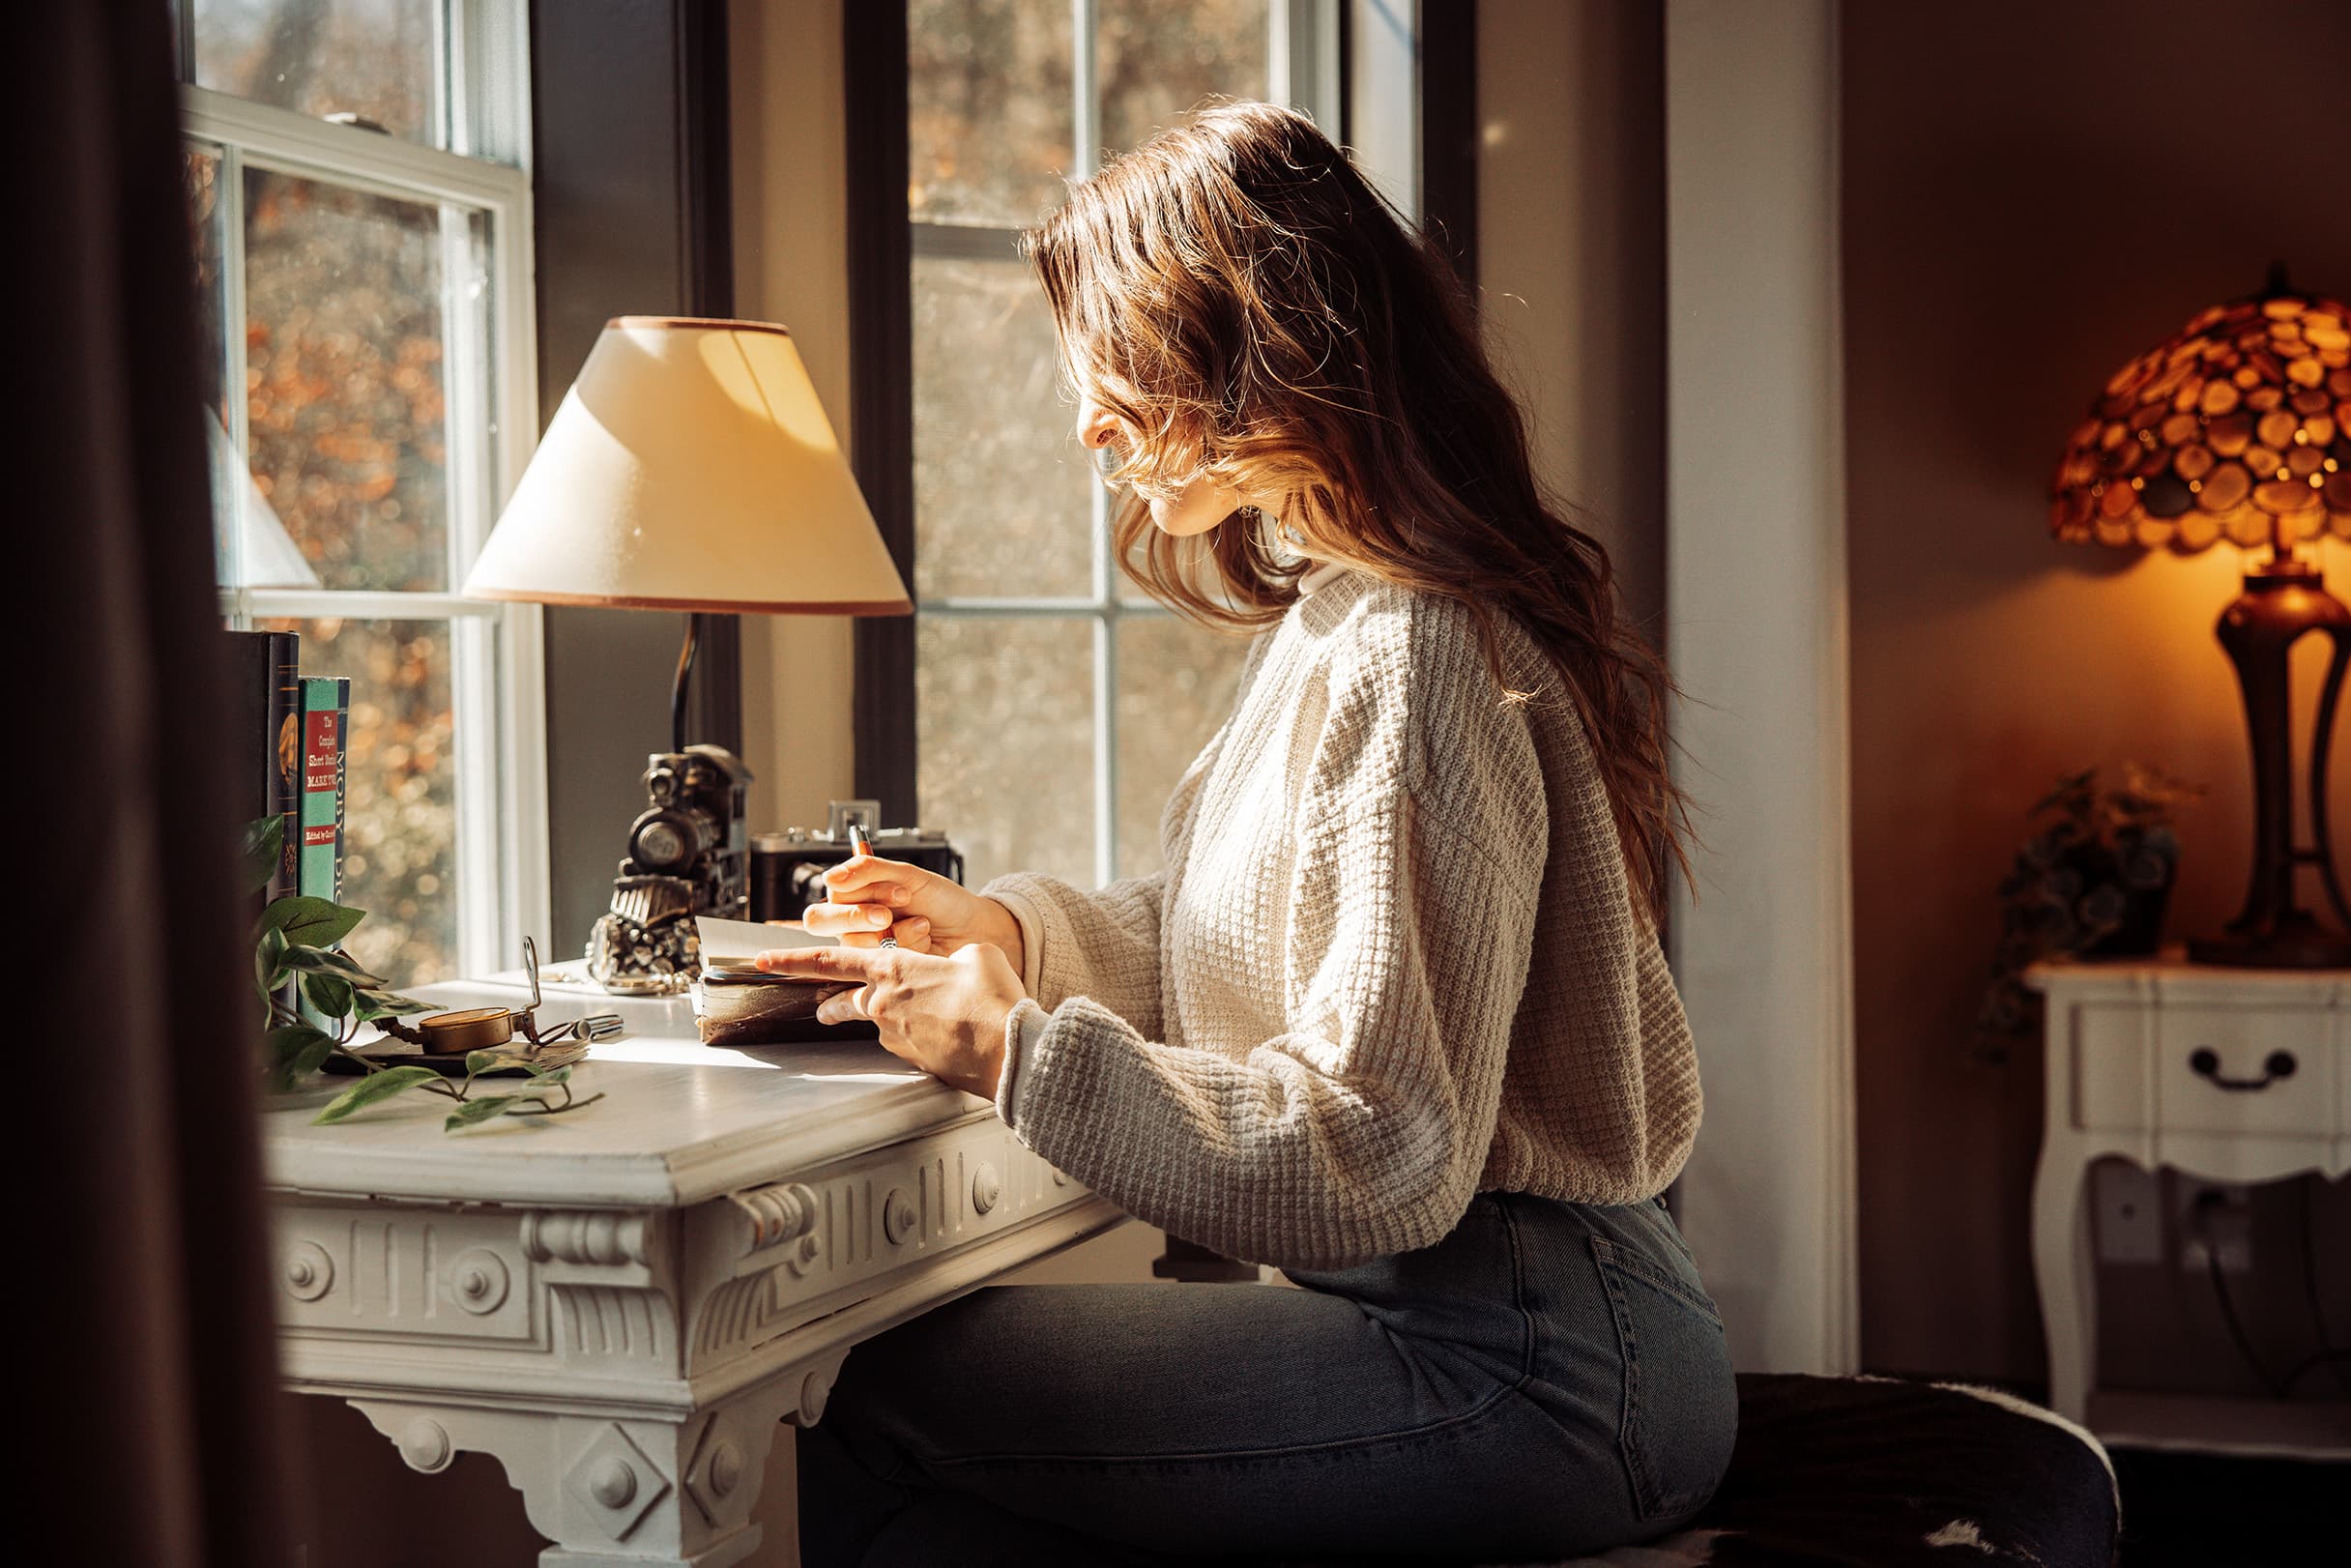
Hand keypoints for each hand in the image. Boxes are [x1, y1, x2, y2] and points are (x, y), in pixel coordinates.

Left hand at [753, 943, 1024, 1098]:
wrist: (1008, 1050)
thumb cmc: (992, 1000)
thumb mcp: (977, 954)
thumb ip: (954, 956)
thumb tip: (956, 965)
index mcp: (893, 969)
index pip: (831, 961)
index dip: (793, 960)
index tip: (765, 961)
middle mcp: (885, 1005)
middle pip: (845, 1001)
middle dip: (831, 1004)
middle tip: (822, 1010)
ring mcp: (897, 1037)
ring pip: (882, 1023)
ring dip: (895, 1018)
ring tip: (931, 1014)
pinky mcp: (915, 1061)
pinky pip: (911, 1043)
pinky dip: (924, 1035)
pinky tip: (951, 1032)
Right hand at [802, 852, 1024, 972]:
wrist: (972, 928)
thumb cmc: (941, 900)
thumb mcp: (907, 875)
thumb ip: (868, 871)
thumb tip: (831, 876)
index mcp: (855, 896)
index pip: (827, 898)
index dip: (851, 895)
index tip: (887, 892)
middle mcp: (854, 924)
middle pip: (822, 924)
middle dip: (857, 917)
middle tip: (887, 915)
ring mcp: (867, 949)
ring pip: (853, 943)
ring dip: (893, 931)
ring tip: (921, 923)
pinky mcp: (882, 969)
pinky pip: (877, 960)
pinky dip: (907, 945)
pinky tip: (924, 939)